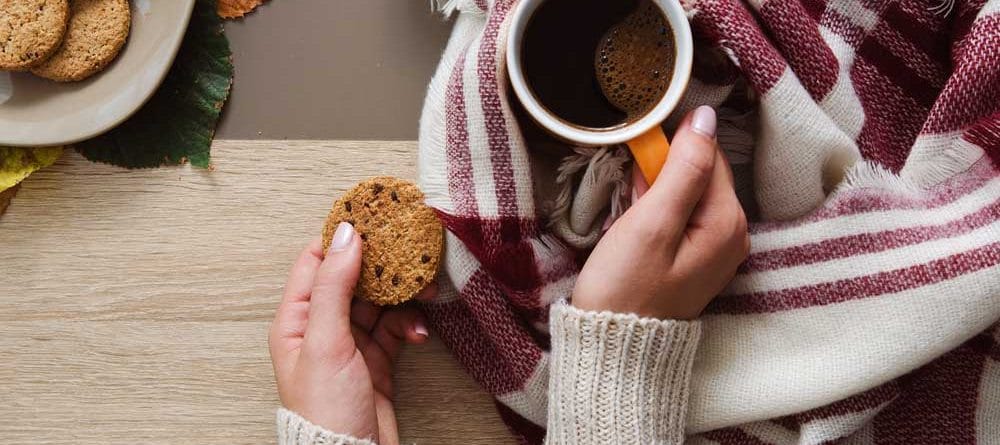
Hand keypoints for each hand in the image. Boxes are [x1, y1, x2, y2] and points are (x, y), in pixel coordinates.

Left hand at [269, 224, 434, 443]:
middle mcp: (321, 328)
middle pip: (352, 279)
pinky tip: (417, 333)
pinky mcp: (376, 361)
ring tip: (424, 290)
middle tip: (409, 251)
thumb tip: (345, 234)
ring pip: (379, 303)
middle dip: (382, 266)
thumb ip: (333, 286)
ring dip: (401, 297)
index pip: (316, 262)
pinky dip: (408, 325)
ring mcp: (350, 345)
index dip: (342, 238)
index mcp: (295, 319)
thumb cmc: (325, 410)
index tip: (372, 217)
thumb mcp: (326, 341)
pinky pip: (394, 328)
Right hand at [573, 106, 749, 319]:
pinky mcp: (694, 260)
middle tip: (630, 196)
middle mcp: (733, 234)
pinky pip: (679, 217)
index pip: (708, 154)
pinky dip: (654, 213)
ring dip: (654, 193)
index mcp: (729, 221)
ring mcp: (716, 250)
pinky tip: (634, 227)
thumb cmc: (626, 286)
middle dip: (661, 173)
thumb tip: (704, 118)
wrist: (613, 344)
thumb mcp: (652, 221)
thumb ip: (683, 168)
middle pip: (699, 174)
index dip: (670, 147)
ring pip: (685, 194)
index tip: (638, 160)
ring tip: (629, 217)